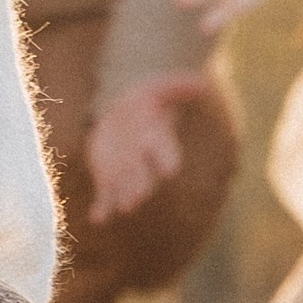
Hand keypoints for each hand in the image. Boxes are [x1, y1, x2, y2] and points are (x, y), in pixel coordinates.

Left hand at [84, 74, 215, 222]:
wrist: (119, 115)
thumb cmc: (144, 102)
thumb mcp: (159, 88)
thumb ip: (179, 86)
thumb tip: (204, 83)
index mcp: (156, 141)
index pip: (166, 153)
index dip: (167, 160)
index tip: (170, 170)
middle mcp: (143, 161)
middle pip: (145, 176)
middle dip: (141, 186)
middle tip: (139, 197)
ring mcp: (125, 173)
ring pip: (126, 189)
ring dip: (125, 199)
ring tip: (124, 208)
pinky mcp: (107, 179)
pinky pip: (106, 197)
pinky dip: (103, 209)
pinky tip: (98, 219)